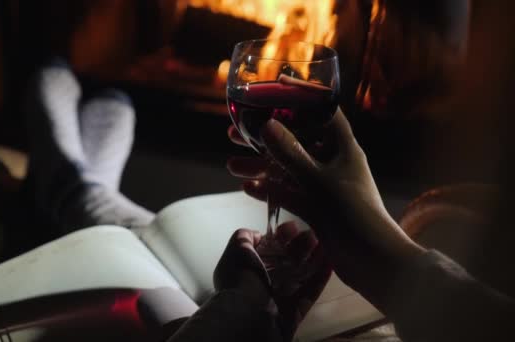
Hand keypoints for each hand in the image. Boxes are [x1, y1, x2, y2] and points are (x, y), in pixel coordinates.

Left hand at [214, 223, 330, 339]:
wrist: (248, 317)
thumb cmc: (242, 280)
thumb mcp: (236, 251)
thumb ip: (243, 238)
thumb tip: (258, 234)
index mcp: (247, 268)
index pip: (267, 248)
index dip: (280, 236)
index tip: (293, 226)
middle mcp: (263, 282)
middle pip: (286, 260)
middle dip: (299, 245)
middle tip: (312, 234)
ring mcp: (280, 297)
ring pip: (300, 274)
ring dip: (313, 258)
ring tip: (325, 242)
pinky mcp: (295, 310)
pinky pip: (310, 291)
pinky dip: (320, 277)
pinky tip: (331, 261)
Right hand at [227, 109, 425, 306]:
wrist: (372, 260)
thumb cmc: (351, 212)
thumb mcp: (317, 179)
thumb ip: (290, 152)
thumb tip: (266, 125)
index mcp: (342, 146)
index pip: (321, 111)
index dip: (298, 98)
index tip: (272, 90)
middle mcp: (333, 161)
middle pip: (295, 139)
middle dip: (265, 137)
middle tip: (235, 133)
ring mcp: (323, 184)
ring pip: (287, 168)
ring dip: (261, 166)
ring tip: (231, 165)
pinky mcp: (317, 207)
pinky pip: (289, 192)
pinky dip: (270, 189)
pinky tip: (248, 189)